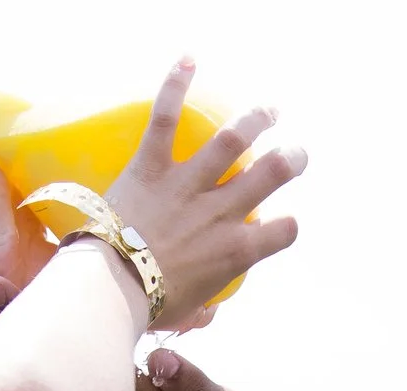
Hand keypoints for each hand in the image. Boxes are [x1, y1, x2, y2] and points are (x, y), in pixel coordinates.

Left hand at [98, 59, 304, 331]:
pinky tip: (189, 61)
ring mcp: (188, 186)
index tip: (281, 224)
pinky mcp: (152, 167)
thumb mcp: (189, 313)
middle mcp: (221, 213)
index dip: (286, 226)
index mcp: (236, 252)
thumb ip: (203, 307)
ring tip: (269, 111)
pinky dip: (175, 87)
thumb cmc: (149, 307)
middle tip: (295, 153)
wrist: (111, 287)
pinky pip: (166, 120)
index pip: (283, 232)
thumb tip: (204, 314)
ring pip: (231, 141)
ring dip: (256, 121)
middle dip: (290, 160)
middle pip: (270, 175)